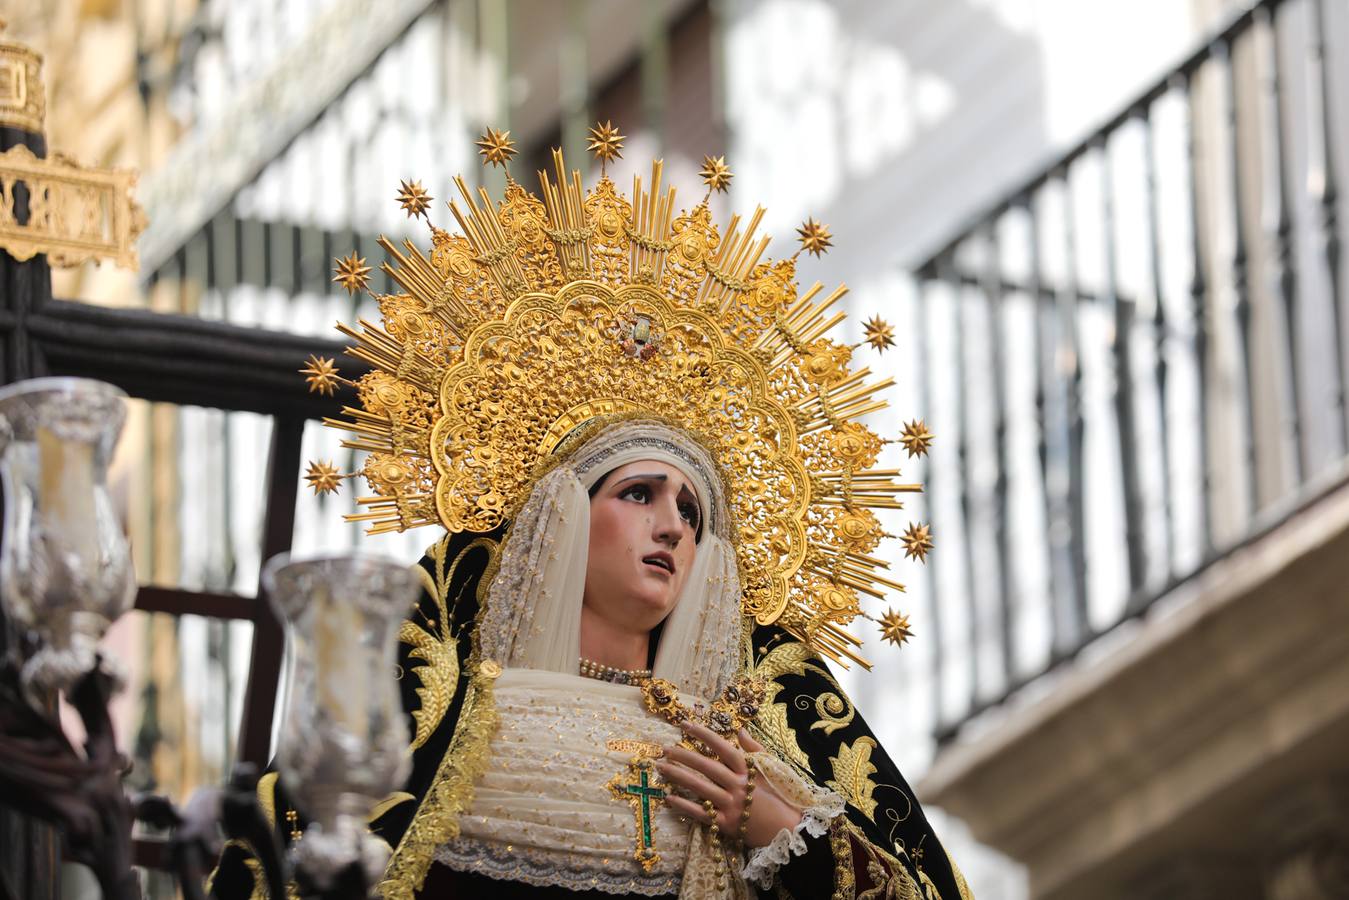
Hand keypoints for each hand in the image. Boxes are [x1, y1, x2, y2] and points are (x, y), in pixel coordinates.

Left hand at [657, 720, 802, 848]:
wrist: (791, 830)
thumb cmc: (780, 797)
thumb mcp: (772, 769)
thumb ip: (755, 749)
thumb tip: (740, 730)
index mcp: (749, 770)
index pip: (723, 747)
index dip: (703, 734)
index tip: (685, 724)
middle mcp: (739, 786)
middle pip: (707, 766)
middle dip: (683, 755)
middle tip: (665, 749)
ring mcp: (732, 805)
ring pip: (700, 788)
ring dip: (678, 776)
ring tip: (661, 768)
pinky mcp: (727, 825)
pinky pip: (701, 813)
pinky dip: (684, 806)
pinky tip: (669, 797)